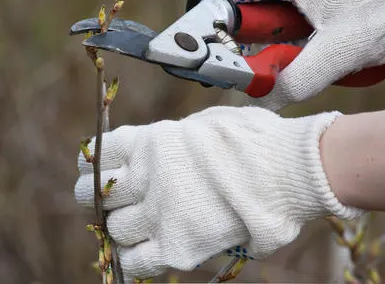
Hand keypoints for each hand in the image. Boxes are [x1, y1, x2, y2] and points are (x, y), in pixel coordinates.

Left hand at [74, 106, 362, 281]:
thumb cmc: (257, 140)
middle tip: (114, 203)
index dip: (94, 163)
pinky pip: (136, 262)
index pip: (100, 153)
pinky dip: (134, 260)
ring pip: (115, 228)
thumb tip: (166, 147)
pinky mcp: (177, 247)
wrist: (289, 170)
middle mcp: (147, 176)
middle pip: (98, 193)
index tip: (96, 169)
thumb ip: (177, 138)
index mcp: (152, 141)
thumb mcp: (206, 122)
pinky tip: (145, 254)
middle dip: (102, 198)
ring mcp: (160, 213)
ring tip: (138, 228)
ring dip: (122, 229)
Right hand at [220, 0, 384, 110]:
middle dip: (253, 28)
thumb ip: (292, 81)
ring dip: (272, 26)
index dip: (224, 20)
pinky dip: (289, 19)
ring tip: (290, 48)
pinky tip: (305, 38)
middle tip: (262, 54)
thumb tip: (260, 102)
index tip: (227, 47)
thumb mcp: (335, 56)